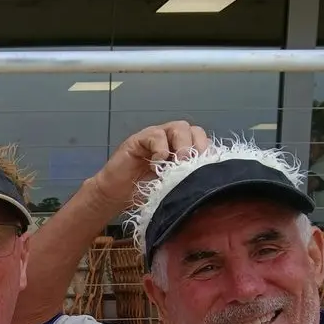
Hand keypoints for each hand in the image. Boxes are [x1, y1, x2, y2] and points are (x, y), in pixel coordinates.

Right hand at [90, 121, 209, 211]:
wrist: (115, 196)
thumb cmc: (143, 193)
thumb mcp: (171, 188)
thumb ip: (186, 180)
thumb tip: (207, 180)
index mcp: (183, 151)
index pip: (203, 142)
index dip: (207, 152)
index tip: (207, 169)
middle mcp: (172, 141)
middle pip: (194, 131)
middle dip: (197, 147)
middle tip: (191, 166)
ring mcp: (156, 138)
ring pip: (178, 128)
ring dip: (182, 145)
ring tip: (177, 164)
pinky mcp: (140, 139)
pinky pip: (156, 135)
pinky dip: (160, 148)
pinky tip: (156, 164)